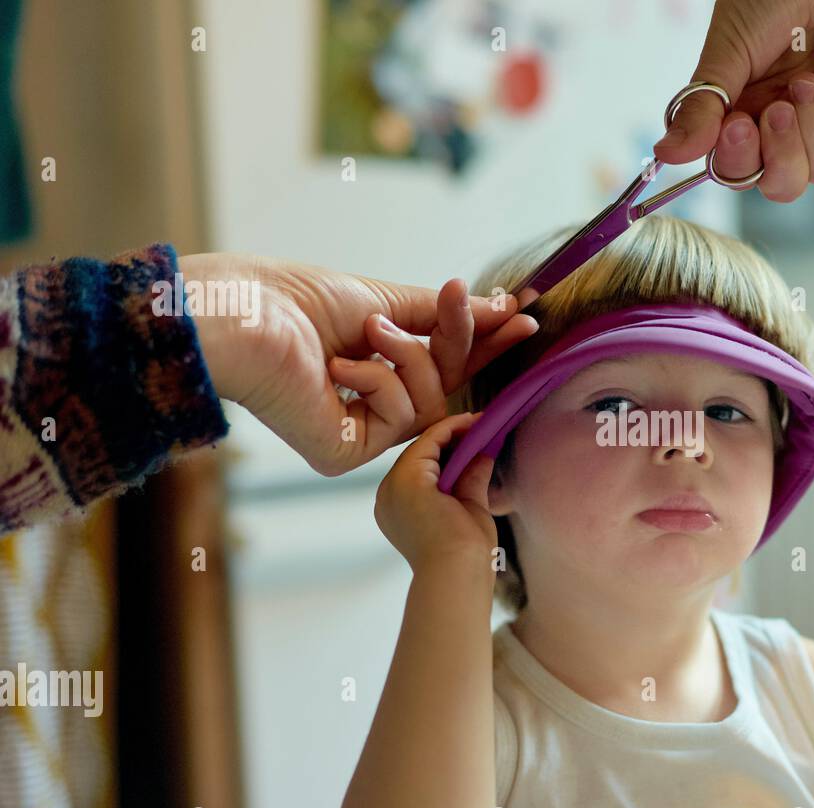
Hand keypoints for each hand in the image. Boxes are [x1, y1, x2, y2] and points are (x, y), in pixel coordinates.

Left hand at [183, 252, 537, 475]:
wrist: (241, 315)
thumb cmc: (293, 301)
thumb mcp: (383, 299)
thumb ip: (441, 314)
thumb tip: (501, 307)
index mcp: (371, 368)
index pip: (440, 362)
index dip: (482, 342)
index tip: (524, 316)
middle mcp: (365, 406)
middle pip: (446, 383)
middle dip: (465, 341)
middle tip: (490, 305)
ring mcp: (356, 434)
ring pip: (431, 402)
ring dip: (408, 355)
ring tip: (370, 330)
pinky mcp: (344, 454)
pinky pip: (401, 419)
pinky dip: (378, 381)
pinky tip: (338, 365)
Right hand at [374, 412, 498, 571]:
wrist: (459, 572)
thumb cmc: (466, 554)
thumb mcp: (468, 508)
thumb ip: (470, 480)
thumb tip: (482, 453)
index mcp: (399, 510)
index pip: (423, 470)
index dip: (450, 451)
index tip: (477, 437)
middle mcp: (388, 496)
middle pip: (421, 456)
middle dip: (452, 438)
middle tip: (480, 424)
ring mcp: (392, 486)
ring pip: (423, 446)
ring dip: (453, 431)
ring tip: (480, 421)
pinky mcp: (406, 478)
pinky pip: (429, 442)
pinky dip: (451, 429)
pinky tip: (472, 422)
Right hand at [654, 0, 813, 201]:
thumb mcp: (728, 53)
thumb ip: (701, 108)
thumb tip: (665, 154)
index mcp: (741, 114)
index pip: (736, 171)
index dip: (738, 161)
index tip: (737, 125)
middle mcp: (780, 123)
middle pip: (782, 184)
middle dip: (782, 158)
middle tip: (778, 110)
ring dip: (813, 126)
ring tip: (808, 79)